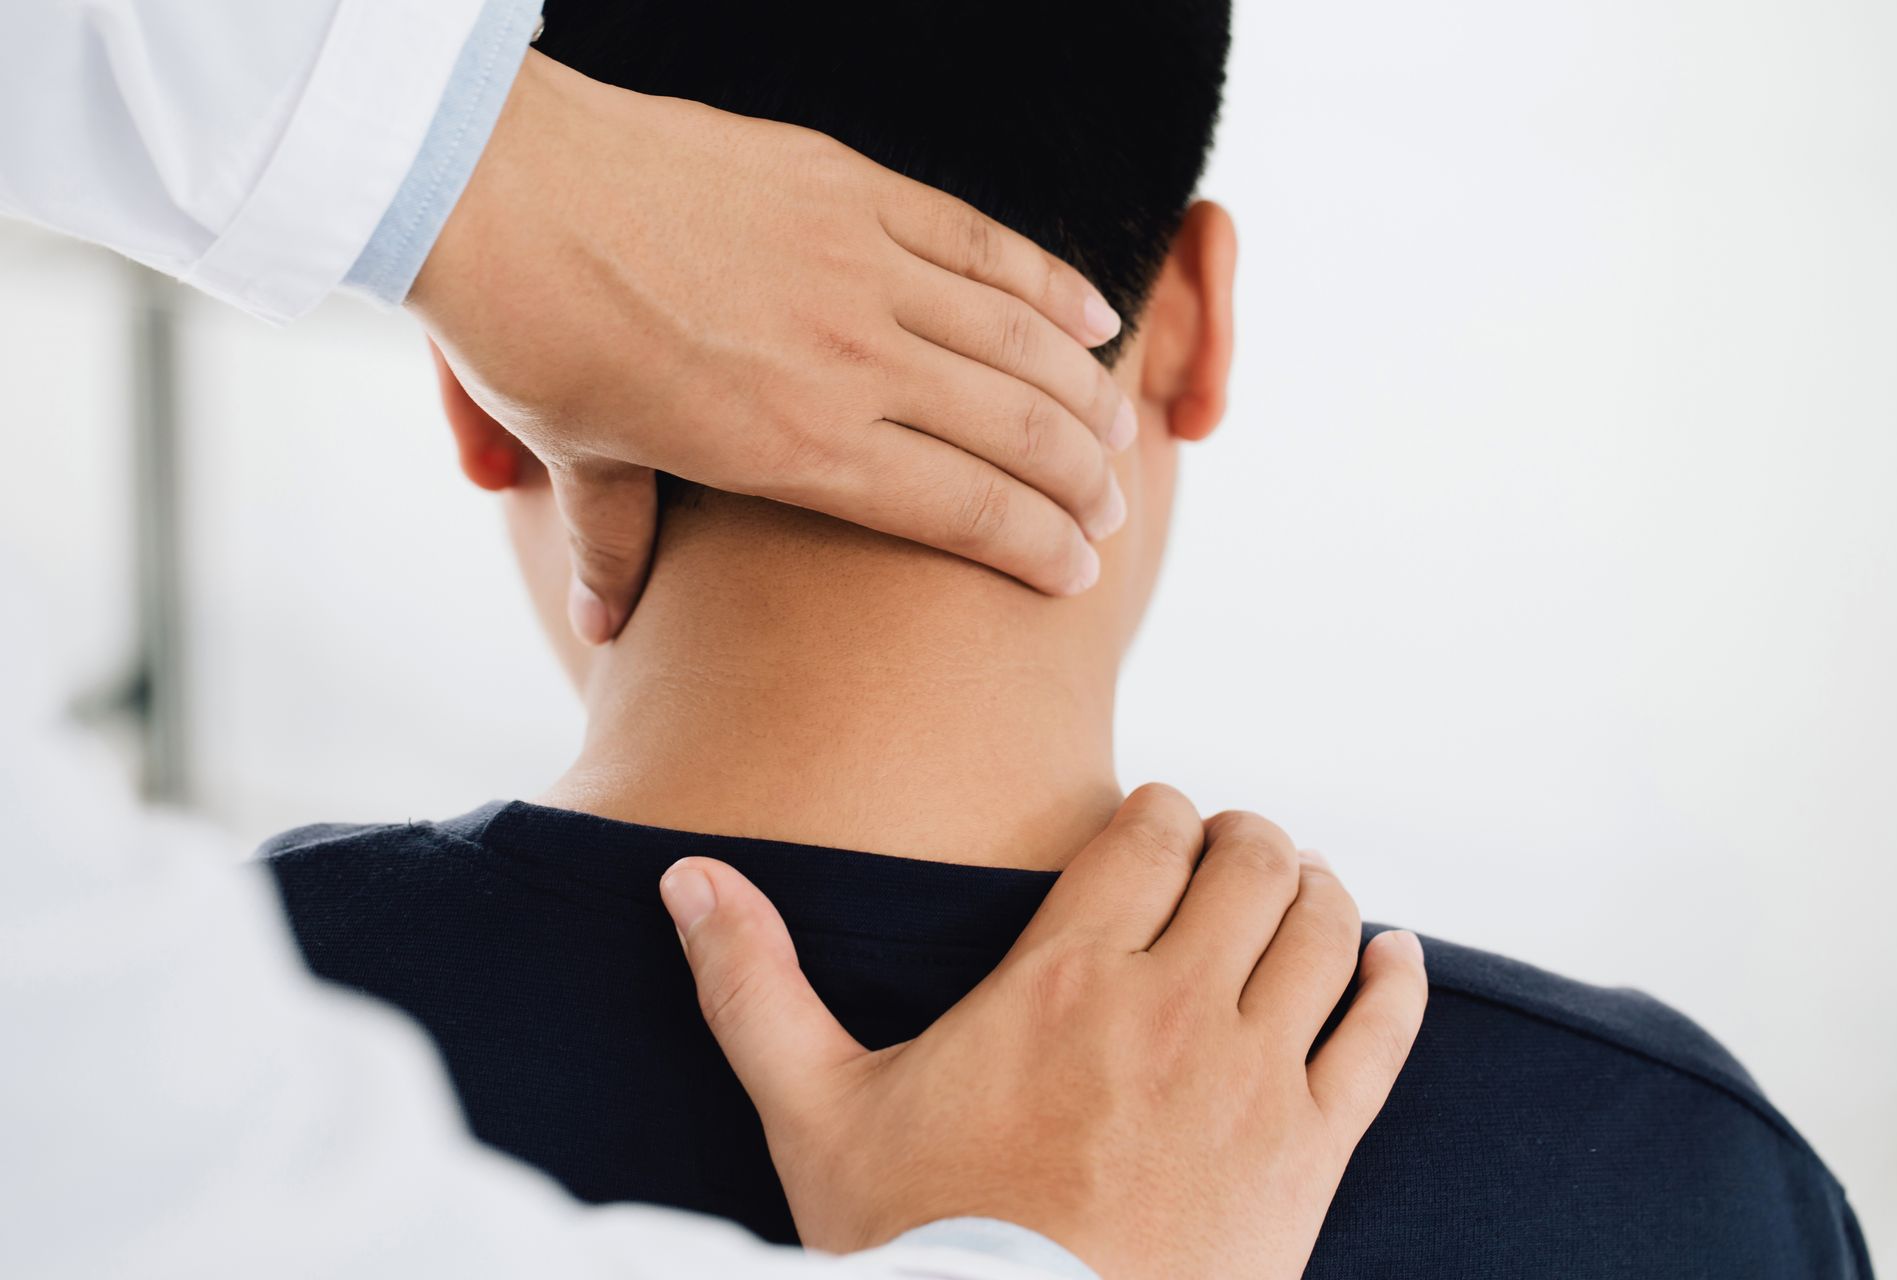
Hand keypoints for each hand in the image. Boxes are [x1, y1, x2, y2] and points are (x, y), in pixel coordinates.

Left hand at [412, 51, 1134, 644]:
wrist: (497, 185)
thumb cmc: (534, 331)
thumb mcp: (579, 460)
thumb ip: (615, 550)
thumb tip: (606, 630)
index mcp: (797, 448)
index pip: (962, 511)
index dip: (1037, 547)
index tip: (1080, 573)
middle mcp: (852, 363)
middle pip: (1016, 433)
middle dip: (1084, 483)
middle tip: (1114, 511)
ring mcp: (860, 266)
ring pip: (1018, 340)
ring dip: (1084, 392)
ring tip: (1122, 429)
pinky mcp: (851, 187)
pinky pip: (980, 240)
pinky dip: (1047, 280)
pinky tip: (1093, 314)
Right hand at [659, 784, 1428, 1279]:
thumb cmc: (913, 1246)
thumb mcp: (813, 1111)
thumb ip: (754, 985)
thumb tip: (685, 877)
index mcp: (1062, 976)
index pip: (1149, 831)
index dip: (1162, 812)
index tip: (1156, 826)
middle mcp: (1169, 1005)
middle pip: (1251, 862)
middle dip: (1246, 838)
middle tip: (1231, 853)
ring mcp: (1250, 1079)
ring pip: (1322, 931)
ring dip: (1318, 891)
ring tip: (1300, 890)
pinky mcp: (1307, 1156)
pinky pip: (1381, 1040)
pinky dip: (1396, 983)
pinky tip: (1395, 957)